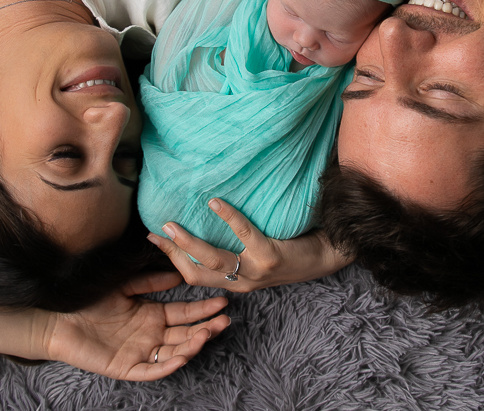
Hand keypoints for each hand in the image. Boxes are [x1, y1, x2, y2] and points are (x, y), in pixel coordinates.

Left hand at [42, 272, 230, 379]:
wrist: (56, 316)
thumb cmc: (88, 298)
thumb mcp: (124, 285)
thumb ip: (149, 281)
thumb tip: (177, 274)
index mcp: (150, 316)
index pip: (184, 314)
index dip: (203, 309)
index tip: (222, 301)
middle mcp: (149, 336)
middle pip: (184, 334)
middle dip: (206, 328)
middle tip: (224, 320)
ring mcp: (139, 353)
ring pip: (173, 353)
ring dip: (192, 345)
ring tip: (207, 334)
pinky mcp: (125, 367)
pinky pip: (151, 370)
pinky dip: (168, 364)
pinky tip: (183, 354)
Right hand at [148, 198, 352, 291]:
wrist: (329, 255)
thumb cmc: (293, 247)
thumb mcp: (259, 253)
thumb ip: (236, 243)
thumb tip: (207, 215)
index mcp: (236, 282)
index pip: (194, 276)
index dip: (172, 259)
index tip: (153, 238)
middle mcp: (242, 282)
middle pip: (196, 273)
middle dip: (172, 253)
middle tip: (155, 231)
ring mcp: (256, 272)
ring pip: (213, 260)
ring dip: (188, 242)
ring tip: (171, 223)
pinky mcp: (271, 258)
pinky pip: (244, 234)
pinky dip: (228, 217)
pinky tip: (215, 202)